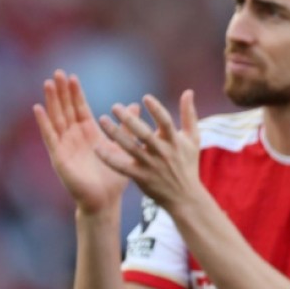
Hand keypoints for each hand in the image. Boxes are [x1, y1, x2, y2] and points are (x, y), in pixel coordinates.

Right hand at [33, 70, 140, 213]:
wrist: (105, 200)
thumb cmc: (114, 177)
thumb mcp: (122, 147)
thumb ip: (127, 127)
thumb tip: (135, 106)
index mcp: (89, 133)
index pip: (80, 108)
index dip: (75, 93)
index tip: (72, 76)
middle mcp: (74, 137)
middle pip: (66, 109)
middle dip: (62, 92)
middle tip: (57, 72)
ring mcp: (65, 146)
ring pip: (56, 119)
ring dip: (51, 102)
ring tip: (48, 84)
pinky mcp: (59, 157)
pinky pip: (50, 137)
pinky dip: (44, 123)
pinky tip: (38, 109)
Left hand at [94, 90, 200, 210]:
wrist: (185, 197)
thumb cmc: (188, 163)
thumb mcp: (193, 138)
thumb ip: (189, 114)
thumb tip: (188, 91)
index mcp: (175, 141)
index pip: (166, 122)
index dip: (157, 109)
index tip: (145, 97)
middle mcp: (162, 152)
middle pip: (144, 134)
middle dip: (129, 119)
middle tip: (114, 106)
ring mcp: (150, 165)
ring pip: (130, 148)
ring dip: (115, 133)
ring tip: (102, 120)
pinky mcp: (140, 177)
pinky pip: (121, 167)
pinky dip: (108, 158)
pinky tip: (96, 147)